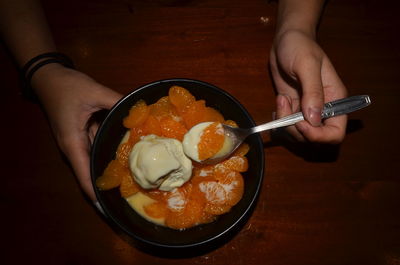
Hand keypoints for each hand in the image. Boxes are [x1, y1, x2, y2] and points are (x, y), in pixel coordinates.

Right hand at [31, 63, 121, 200]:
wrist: (49, 77)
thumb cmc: (66, 87)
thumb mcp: (94, 92)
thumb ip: (117, 102)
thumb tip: (140, 112)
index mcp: (73, 143)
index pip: (84, 176)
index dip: (95, 194)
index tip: (109, 209)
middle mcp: (74, 148)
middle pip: (90, 172)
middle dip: (107, 185)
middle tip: (130, 195)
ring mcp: (78, 142)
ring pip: (95, 160)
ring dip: (110, 169)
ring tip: (134, 179)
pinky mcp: (82, 134)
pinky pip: (98, 147)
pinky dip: (110, 151)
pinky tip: (129, 154)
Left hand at [269, 29, 347, 142]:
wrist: (286, 40)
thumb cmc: (300, 47)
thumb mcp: (307, 65)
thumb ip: (312, 92)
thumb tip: (313, 119)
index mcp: (335, 100)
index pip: (336, 133)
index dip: (319, 136)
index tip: (301, 124)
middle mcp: (323, 109)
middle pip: (314, 138)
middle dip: (297, 130)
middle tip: (286, 108)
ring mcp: (306, 111)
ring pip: (297, 134)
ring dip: (284, 123)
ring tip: (281, 99)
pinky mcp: (292, 109)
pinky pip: (286, 126)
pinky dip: (278, 121)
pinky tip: (278, 104)